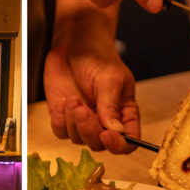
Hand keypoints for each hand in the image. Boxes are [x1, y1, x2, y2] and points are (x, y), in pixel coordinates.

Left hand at [44, 30, 140, 153]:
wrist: (74, 44)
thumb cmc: (99, 58)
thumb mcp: (109, 79)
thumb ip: (111, 106)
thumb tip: (116, 131)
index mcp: (124, 113)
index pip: (128, 141)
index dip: (119, 145)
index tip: (107, 135)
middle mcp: (104, 121)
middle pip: (100, 145)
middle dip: (90, 130)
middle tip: (83, 109)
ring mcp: (84, 120)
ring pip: (79, 139)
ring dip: (74, 122)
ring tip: (74, 99)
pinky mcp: (64, 116)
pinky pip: (61, 131)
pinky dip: (61, 120)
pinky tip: (65, 102)